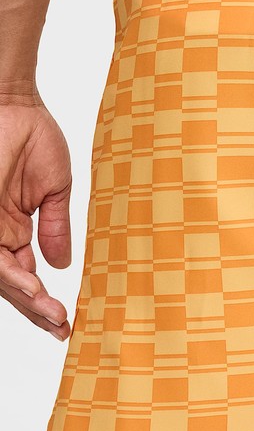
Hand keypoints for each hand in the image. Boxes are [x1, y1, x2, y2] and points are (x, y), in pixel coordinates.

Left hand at [0, 91, 71, 340]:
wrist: (14, 104)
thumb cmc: (32, 135)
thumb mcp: (54, 189)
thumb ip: (54, 228)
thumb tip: (61, 265)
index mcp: (10, 230)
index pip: (24, 275)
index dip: (43, 300)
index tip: (67, 320)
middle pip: (10, 284)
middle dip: (36, 309)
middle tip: (60, 326)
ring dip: (26, 299)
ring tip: (52, 314)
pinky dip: (11, 277)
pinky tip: (34, 290)